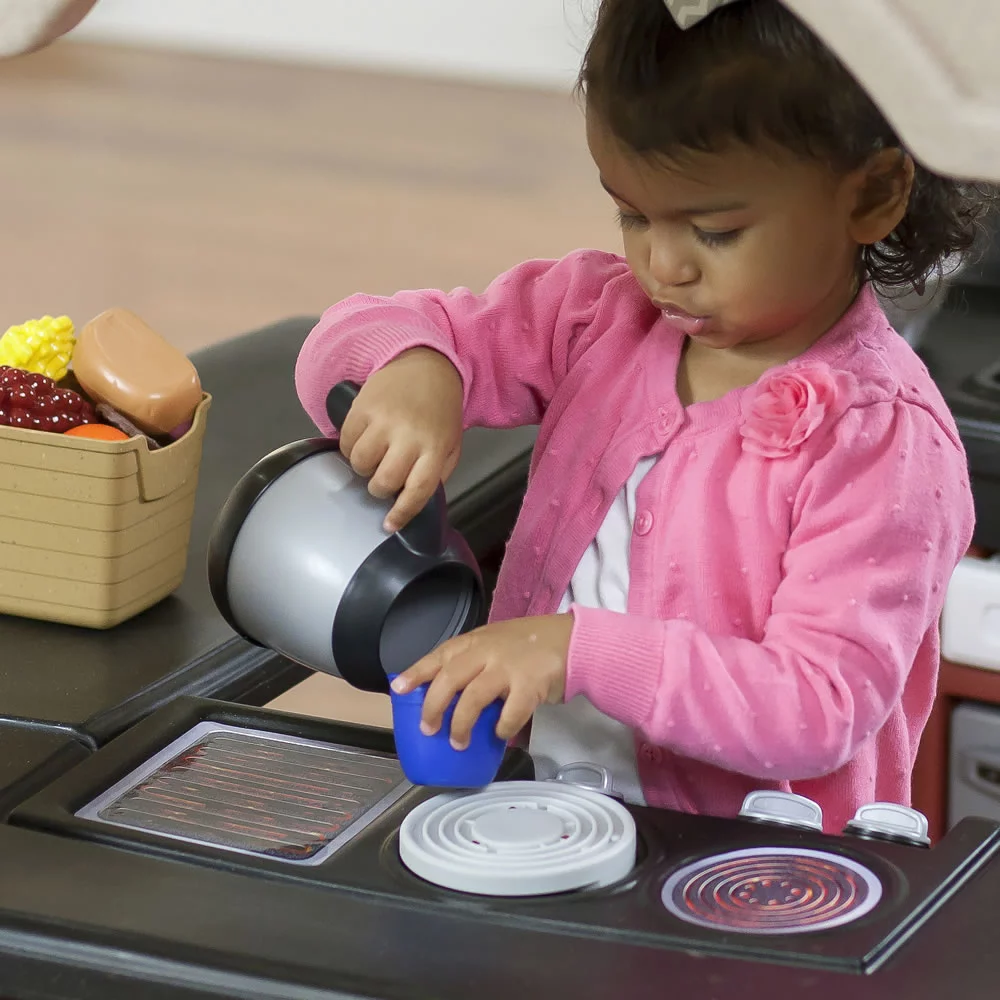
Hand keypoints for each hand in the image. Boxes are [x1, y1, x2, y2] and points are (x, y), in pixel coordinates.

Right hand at [338, 348, 462, 531]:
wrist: (425, 365)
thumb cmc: (438, 409)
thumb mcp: (450, 442)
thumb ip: (436, 473)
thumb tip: (414, 501)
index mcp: (435, 447)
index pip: (417, 491)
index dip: (401, 514)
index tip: (389, 525)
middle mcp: (409, 435)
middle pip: (383, 481)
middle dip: (379, 488)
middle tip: (383, 478)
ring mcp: (384, 421)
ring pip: (360, 464)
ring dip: (363, 467)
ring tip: (374, 455)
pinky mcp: (362, 408)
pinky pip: (345, 442)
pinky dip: (349, 447)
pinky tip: (362, 439)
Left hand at [390, 614, 573, 748]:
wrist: (572, 640)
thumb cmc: (530, 645)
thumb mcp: (496, 643)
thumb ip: (474, 661)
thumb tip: (448, 695)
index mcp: (476, 641)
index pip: (440, 655)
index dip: (417, 672)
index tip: (398, 688)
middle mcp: (488, 651)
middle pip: (450, 678)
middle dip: (434, 706)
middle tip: (428, 728)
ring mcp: (509, 667)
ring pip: (474, 698)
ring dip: (461, 724)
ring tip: (457, 742)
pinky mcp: (531, 685)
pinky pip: (511, 713)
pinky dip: (502, 728)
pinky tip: (499, 735)